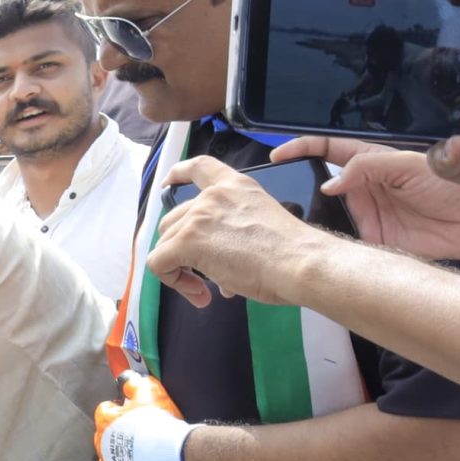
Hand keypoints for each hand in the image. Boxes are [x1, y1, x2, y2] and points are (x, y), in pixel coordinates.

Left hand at [93, 373, 205, 460]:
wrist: (170, 456)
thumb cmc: (158, 422)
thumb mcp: (149, 393)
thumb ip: (135, 384)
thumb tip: (128, 380)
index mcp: (105, 422)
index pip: (104, 410)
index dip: (117, 408)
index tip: (129, 408)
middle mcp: (101, 445)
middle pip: (103, 436)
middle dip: (116, 433)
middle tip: (137, 432)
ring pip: (109, 460)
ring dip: (120, 456)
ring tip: (139, 454)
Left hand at [146, 156, 325, 309]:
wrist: (300, 262)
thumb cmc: (292, 252)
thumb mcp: (261, 224)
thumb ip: (232, 234)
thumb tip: (219, 266)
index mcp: (235, 186)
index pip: (199, 167)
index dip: (178, 173)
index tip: (167, 184)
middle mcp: (212, 197)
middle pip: (174, 220)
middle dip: (182, 250)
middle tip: (203, 277)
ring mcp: (198, 217)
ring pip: (166, 244)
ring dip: (179, 270)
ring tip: (204, 291)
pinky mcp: (187, 241)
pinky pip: (159, 263)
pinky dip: (172, 281)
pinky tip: (198, 294)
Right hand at [268, 136, 459, 262]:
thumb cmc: (453, 186)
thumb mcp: (412, 166)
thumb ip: (369, 167)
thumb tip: (330, 182)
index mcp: (371, 160)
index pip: (329, 147)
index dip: (302, 146)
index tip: (279, 151)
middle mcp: (363, 185)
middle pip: (318, 179)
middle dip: (296, 181)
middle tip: (275, 187)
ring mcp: (365, 212)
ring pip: (324, 209)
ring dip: (307, 211)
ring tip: (286, 213)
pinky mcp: (370, 238)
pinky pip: (341, 237)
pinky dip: (325, 238)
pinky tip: (312, 238)